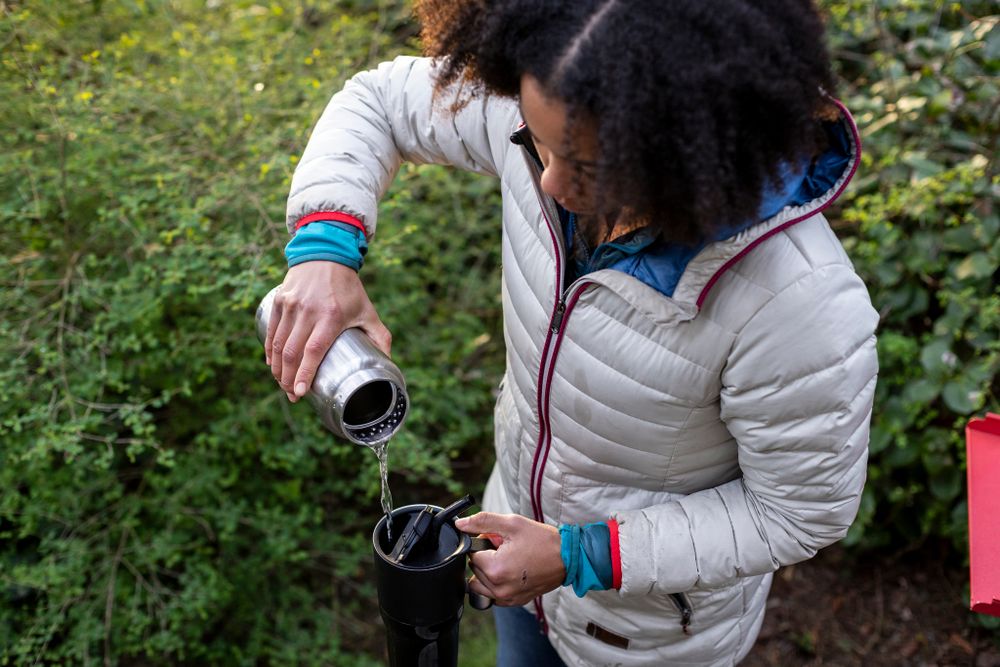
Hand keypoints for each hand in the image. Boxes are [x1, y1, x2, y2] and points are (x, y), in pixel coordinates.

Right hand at [265, 261, 390, 401]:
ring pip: (278, 344)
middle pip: (292, 352)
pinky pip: (272, 332)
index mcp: (332, 316)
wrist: (326, 255)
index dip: (304, 374)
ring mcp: (291, 305)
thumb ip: (380, 337)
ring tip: (283, 384)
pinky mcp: (280, 301)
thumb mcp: (368, 311)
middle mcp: (309, 311)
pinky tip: (272, 365)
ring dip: (278, 369)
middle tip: (292, 395)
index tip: (300, 392)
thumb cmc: (349, 288)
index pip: (313, 350)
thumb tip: (389, 362)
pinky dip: (270, 351)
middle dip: (288, 378)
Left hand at [455, 512, 563, 606]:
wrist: (567, 558)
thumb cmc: (542, 540)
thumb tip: (460, 524)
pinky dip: (496, 583)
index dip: (483, 543)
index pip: (472, 554)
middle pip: (475, 569)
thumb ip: (482, 522)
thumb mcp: (512, 523)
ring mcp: (506, 598)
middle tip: (506, 548)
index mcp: (495, 569)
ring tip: (509, 560)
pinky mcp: (513, 602)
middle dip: (486, 557)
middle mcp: (498, 588)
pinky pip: (492, 594)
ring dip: (489, 571)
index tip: (498, 540)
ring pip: (481, 583)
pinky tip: (512, 571)